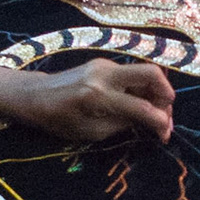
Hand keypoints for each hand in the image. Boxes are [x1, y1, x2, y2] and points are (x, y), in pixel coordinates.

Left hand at [0, 58, 173, 141]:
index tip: (165, 135)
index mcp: (98, 96)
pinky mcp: (104, 64)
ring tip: (154, 114)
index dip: (160, 122)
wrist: (33, 96)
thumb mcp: (91, 132)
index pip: (142, 108)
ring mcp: (105, 65)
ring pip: (144, 72)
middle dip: (166, 95)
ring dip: (155, 92)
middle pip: (152, 73)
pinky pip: (132, 74)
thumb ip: (122, 124)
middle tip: (165, 116)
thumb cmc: (58, 120)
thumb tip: (150, 121)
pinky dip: (141, 89)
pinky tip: (138, 105)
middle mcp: (105, 75)